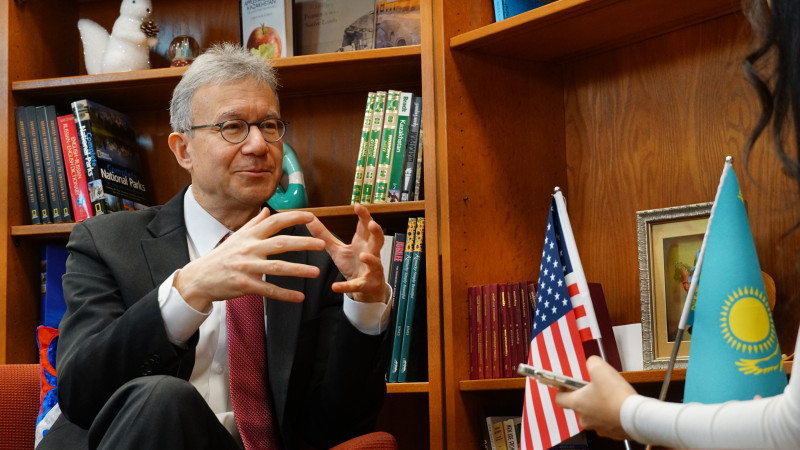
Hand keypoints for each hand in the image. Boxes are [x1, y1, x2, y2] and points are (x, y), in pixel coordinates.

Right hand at [174, 208, 325, 309]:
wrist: (199, 278)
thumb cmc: (220, 257)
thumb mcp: (236, 237)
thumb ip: (253, 224)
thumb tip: (266, 211)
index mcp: (250, 236)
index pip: (274, 222)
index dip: (294, 218)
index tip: (311, 217)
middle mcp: (249, 249)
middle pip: (280, 243)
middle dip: (303, 243)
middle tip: (322, 244)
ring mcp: (247, 267)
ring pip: (277, 267)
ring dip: (298, 270)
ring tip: (316, 272)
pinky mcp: (245, 284)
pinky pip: (268, 290)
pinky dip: (285, 294)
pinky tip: (299, 297)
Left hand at [306, 203, 389, 303]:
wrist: (363, 289)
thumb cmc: (353, 265)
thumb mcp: (336, 249)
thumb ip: (324, 235)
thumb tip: (310, 219)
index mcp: (362, 242)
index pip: (365, 226)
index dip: (364, 216)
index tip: (358, 206)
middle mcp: (370, 253)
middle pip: (377, 240)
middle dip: (376, 232)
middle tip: (372, 224)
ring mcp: (371, 269)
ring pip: (375, 262)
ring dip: (370, 258)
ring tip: (363, 256)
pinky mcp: (367, 284)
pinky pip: (358, 284)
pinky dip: (347, 286)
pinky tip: (335, 286)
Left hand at [555, 356, 636, 440]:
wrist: (636, 416)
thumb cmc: (617, 397)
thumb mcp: (600, 369)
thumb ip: (592, 363)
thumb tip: (592, 363)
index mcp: (577, 404)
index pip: (560, 399)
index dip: (562, 390)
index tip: (567, 385)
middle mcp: (585, 418)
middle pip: (579, 406)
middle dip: (586, 396)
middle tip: (596, 387)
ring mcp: (598, 427)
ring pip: (594, 414)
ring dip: (599, 406)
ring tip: (610, 396)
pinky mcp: (612, 433)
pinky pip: (608, 422)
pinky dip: (611, 415)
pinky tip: (619, 406)